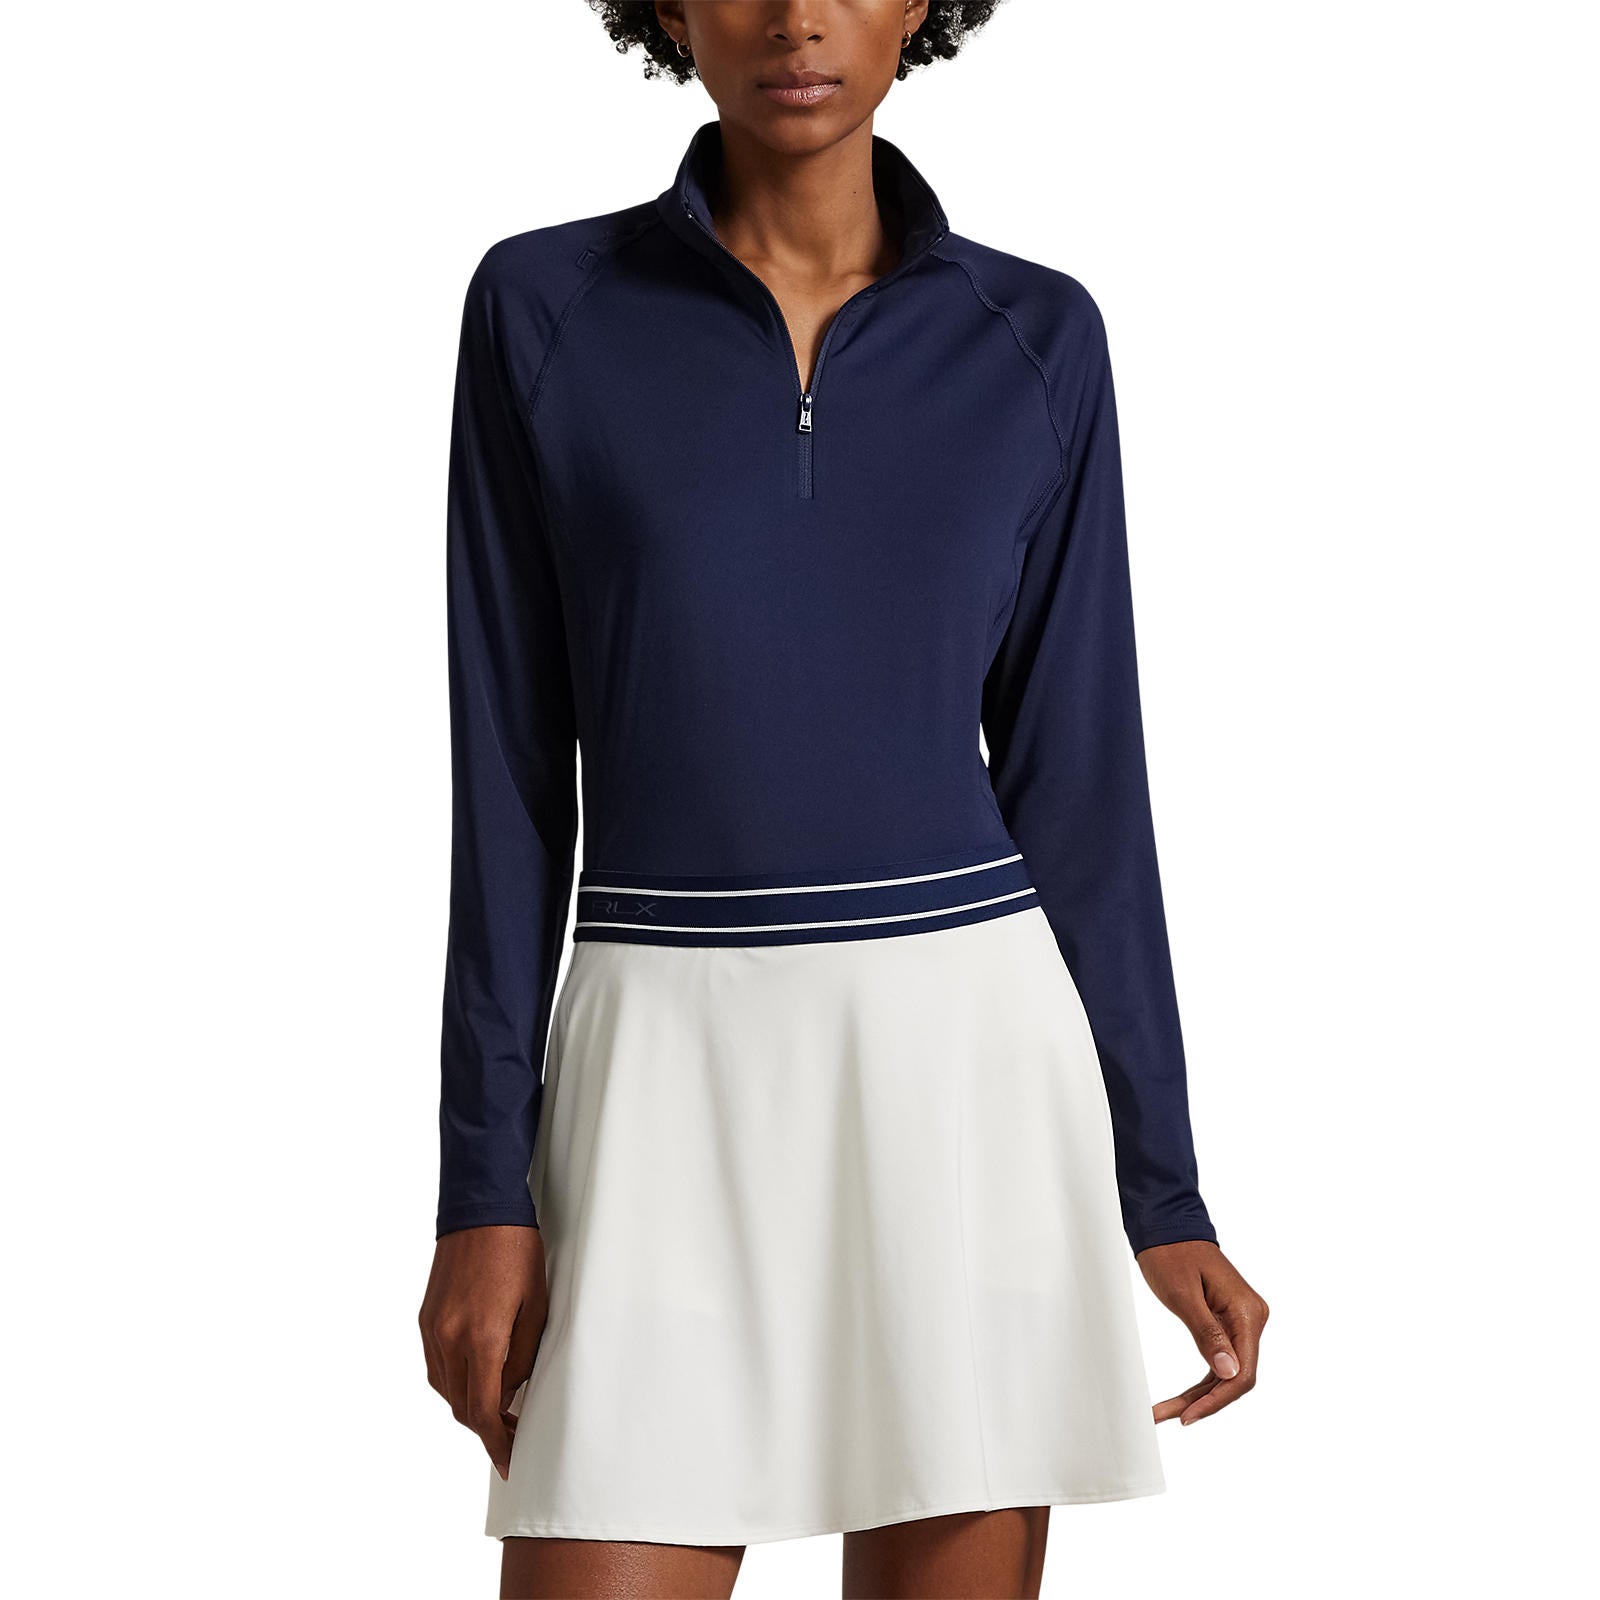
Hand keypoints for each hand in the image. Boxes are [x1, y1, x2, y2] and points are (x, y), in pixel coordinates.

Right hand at [418, 1224, 547, 1477]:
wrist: (479, 1211)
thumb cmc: (516, 1252)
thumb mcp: (536, 1304)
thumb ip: (523, 1355)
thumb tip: (510, 1391)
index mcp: (482, 1339)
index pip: (484, 1411)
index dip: (497, 1442)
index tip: (511, 1460)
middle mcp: (450, 1340)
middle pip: (462, 1407)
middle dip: (487, 1428)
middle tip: (514, 1434)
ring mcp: (432, 1330)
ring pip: (446, 1391)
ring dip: (470, 1406)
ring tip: (499, 1408)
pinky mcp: (425, 1320)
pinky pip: (436, 1367)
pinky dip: (455, 1382)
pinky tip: (476, 1378)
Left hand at [1137, 1239, 1267, 1425]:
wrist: (1166, 1226)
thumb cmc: (1171, 1254)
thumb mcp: (1183, 1295)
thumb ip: (1207, 1334)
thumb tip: (1229, 1374)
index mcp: (1247, 1312)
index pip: (1243, 1372)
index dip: (1217, 1399)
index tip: (1187, 1416)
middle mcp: (1251, 1319)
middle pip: (1236, 1377)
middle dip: (1203, 1401)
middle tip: (1166, 1417)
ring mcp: (1240, 1322)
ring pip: (1225, 1373)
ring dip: (1199, 1395)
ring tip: (1164, 1412)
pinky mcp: (1226, 1322)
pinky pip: (1218, 1360)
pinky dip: (1201, 1380)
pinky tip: (1182, 1398)